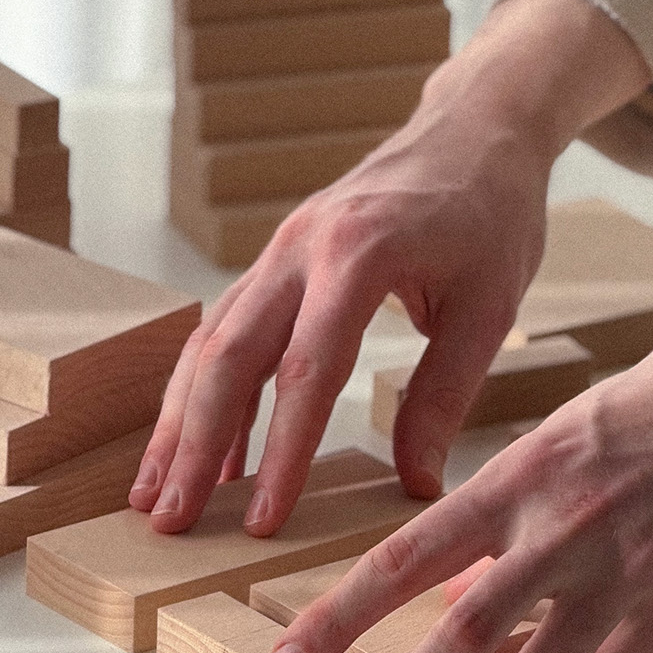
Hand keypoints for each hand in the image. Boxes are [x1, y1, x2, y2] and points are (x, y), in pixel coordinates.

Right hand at [129, 0, 652, 532]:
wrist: (475, 130)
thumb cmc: (493, 214)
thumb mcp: (490, 307)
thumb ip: (445, 394)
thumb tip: (416, 484)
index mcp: (359, 251)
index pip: (308, 368)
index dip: (283, 450)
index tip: (266, 518)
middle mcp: (302, 245)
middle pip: (230, 354)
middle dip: (194, 444)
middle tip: (170, 521)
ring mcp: (281, 248)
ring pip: (212, 342)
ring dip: (182, 422)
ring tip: (158, 497)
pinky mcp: (279, 258)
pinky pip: (228, 328)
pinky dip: (207, 390)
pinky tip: (202, 449)